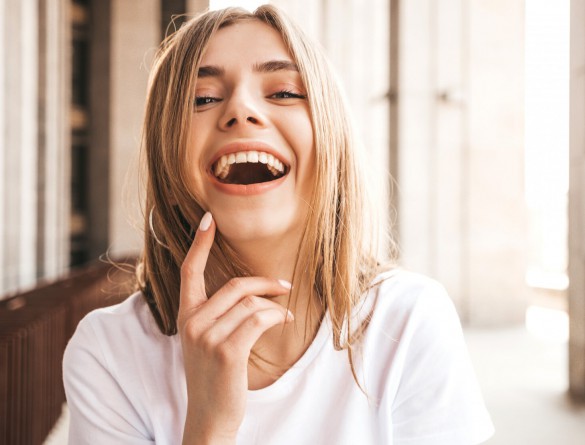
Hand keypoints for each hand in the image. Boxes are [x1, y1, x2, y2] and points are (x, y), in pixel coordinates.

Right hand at [178, 212, 292, 443]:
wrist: (209, 417)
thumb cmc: (214, 376)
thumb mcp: (205, 341)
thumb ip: (218, 314)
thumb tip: (252, 291)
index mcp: (185, 315)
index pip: (189, 271)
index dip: (200, 243)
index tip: (208, 219)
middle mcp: (192, 322)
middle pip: (235, 286)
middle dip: (265, 283)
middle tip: (285, 287)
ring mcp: (207, 337)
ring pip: (251, 303)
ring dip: (274, 307)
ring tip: (283, 316)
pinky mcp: (227, 351)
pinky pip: (259, 319)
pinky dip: (277, 317)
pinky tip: (284, 322)